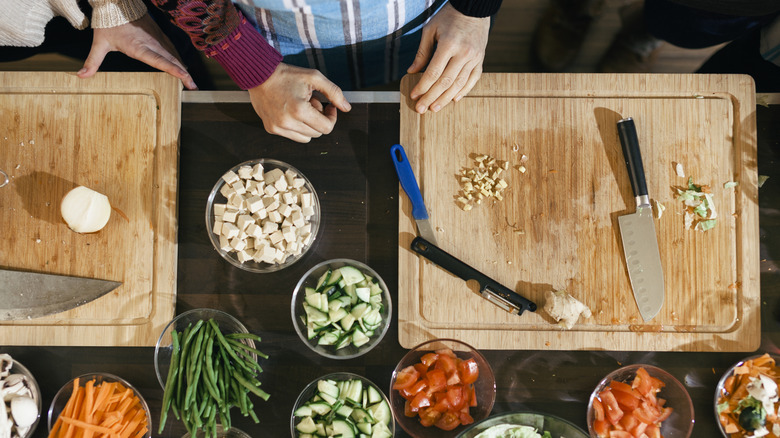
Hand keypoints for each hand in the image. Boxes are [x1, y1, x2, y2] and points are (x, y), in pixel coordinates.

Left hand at [78, 13, 196, 89]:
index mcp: (139, 47)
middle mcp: (152, 43)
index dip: (173, 69)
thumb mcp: (99, 43)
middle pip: (172, 60)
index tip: (185, 77)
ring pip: (174, 54)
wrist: (116, 3)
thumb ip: (92, 61)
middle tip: (193, 86)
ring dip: (183, 67)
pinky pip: (172, 49)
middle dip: (184, 74)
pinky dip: (178, 59)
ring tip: (191, 81)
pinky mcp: (159, 35)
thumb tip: (80, 76)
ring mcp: (157, 38)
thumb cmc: (108, 24)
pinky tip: (182, 66)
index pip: (160, 60)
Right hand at [248, 63, 351, 142]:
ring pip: (306, 138)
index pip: (326, 128)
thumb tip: (346, 107)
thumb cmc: (286, 75)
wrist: (259, 74)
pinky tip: (291, 111)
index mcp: (299, 110)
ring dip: (308, 125)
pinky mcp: (271, 129)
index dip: (332, 117)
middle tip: (312, 103)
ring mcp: (278, 127)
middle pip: (317, 133)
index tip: (328, 106)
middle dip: (319, 119)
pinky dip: (297, 127)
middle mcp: (287, 122)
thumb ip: (334, 92)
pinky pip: (292, 136)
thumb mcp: (314, 77)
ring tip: (301, 107)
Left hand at [407, 3, 489, 113]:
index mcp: (449, 44)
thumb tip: (412, 71)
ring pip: (459, 84)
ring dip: (446, 99)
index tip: (414, 96)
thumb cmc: (449, 17)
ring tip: (435, 108)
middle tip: (421, 109)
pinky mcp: (481, 60)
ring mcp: (474, 58)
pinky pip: (473, 79)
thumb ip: (422, 52)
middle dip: (431, 97)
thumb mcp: (430, 30)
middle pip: (445, 82)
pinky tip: (454, 99)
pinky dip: (464, 91)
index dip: (423, 87)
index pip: (433, 72)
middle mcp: (464, 53)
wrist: (473, 9)